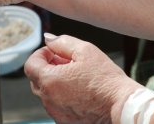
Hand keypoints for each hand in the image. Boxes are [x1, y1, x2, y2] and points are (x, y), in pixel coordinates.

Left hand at [24, 34, 142, 123]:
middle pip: (36, 78)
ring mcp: (55, 112)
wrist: (123, 107)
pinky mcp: (64, 121)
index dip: (40, 54)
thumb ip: (61, 42)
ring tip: (75, 77)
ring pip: (45, 92)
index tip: (52, 52)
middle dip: (47, 67)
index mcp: (49, 80)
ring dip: (54, 81)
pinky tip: (78, 91)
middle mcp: (48, 99)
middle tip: (65, 62)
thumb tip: (47, 38)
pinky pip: (55, 105)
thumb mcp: (85, 51)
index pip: (30, 64)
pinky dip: (61, 96)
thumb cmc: (106, 79)